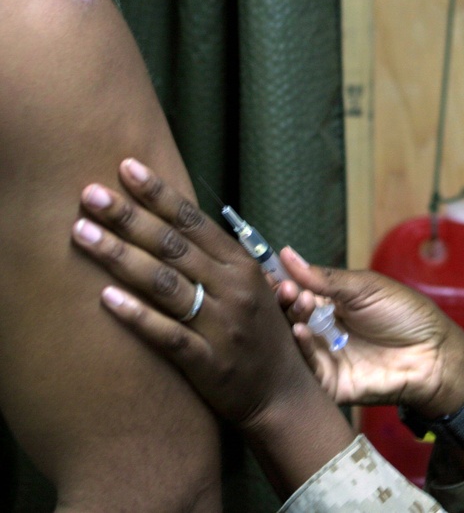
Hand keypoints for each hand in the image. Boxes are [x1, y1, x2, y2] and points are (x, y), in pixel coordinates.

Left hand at [71, 159, 325, 430]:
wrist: (283, 393)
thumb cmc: (261, 335)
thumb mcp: (252, 288)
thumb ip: (218, 260)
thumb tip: (176, 223)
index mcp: (243, 267)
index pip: (195, 222)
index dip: (159, 194)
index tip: (126, 168)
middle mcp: (233, 290)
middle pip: (173, 246)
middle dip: (129, 217)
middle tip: (91, 194)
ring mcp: (221, 325)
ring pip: (164, 283)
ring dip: (120, 256)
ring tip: (83, 233)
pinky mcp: (208, 362)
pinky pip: (167, 334)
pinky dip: (137, 314)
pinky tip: (106, 298)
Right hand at [277, 251, 463, 418]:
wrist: (433, 353)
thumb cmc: (405, 315)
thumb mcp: (365, 287)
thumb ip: (326, 277)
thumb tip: (287, 255)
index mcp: (330, 304)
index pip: (296, 291)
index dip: (283, 281)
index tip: (272, 271)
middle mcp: (322, 329)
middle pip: (290, 315)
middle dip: (285, 299)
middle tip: (287, 288)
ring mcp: (324, 355)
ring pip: (293, 339)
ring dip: (291, 319)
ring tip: (299, 302)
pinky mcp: (328, 381)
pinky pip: (307, 366)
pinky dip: (301, 347)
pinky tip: (302, 330)